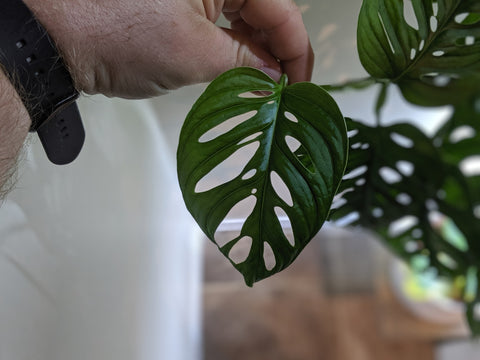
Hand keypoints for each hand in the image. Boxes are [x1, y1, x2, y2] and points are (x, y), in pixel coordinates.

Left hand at [23, 0, 313, 97]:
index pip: (281, 9)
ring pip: (243, 18)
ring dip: (255, 52)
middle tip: (283, 90)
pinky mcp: (178, 3)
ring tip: (261, 85)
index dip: (296, 51)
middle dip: (277, 52)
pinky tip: (236, 69)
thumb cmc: (116, 33)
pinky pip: (218, 23)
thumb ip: (244, 64)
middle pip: (264, 11)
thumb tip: (273, 77)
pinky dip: (231, 48)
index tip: (299, 85)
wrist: (58, 35)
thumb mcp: (195, 56)